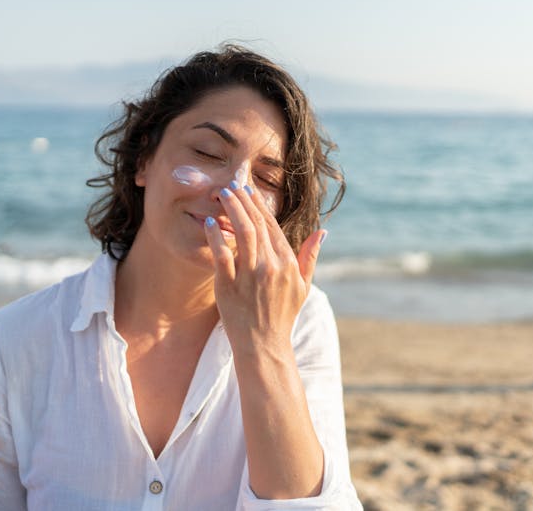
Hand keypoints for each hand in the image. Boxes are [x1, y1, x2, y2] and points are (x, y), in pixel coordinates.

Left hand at [203, 182, 326, 356]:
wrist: (265, 346)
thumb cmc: (283, 316)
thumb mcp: (303, 286)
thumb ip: (310, 257)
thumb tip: (322, 232)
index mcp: (288, 264)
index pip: (272, 226)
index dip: (259, 206)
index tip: (249, 190)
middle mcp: (271, 267)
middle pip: (256, 225)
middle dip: (243, 201)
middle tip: (231, 185)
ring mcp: (250, 276)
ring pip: (242, 234)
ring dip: (232, 210)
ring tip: (222, 195)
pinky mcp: (229, 287)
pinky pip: (222, 256)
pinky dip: (216, 237)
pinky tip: (210, 223)